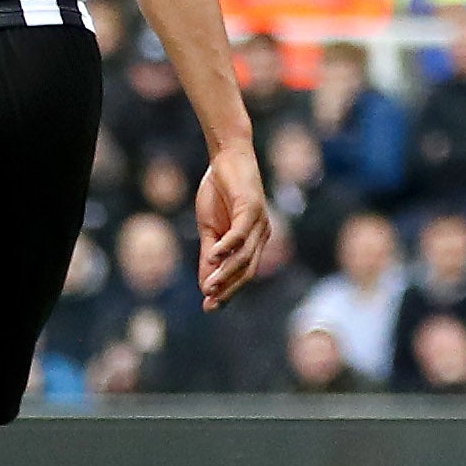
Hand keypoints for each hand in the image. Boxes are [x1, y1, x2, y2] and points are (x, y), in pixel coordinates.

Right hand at [195, 143, 268, 308]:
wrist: (226, 159)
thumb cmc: (219, 193)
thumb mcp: (209, 229)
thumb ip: (208, 255)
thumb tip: (204, 283)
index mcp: (254, 241)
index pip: (245, 273)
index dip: (229, 291)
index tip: (210, 307)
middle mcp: (262, 234)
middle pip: (248, 269)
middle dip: (229, 289)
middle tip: (209, 303)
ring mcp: (259, 221)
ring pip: (244, 255)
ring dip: (226, 273)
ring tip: (208, 287)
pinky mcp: (252, 207)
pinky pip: (240, 232)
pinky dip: (227, 246)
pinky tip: (212, 256)